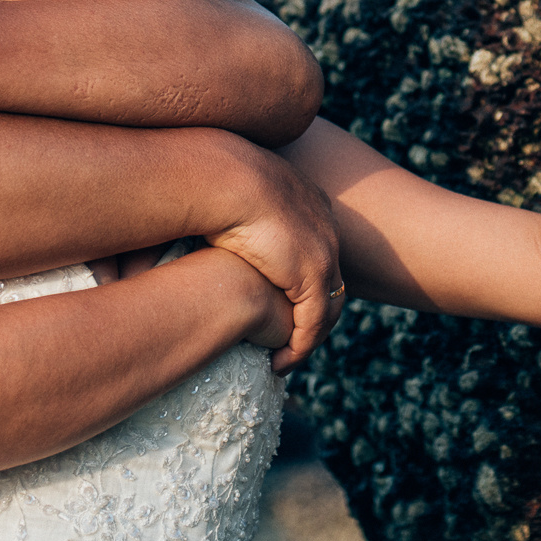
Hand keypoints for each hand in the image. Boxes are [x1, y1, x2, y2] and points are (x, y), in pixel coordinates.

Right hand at [203, 151, 345, 373]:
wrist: (224, 177)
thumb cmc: (210, 184)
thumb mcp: (228, 199)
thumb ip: (229, 217)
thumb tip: (208, 230)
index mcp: (308, 201)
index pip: (318, 249)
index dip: (304, 280)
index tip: (284, 301)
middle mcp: (325, 227)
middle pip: (332, 281)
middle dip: (317, 312)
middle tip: (294, 337)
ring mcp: (323, 252)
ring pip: (328, 308)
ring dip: (309, 337)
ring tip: (286, 357)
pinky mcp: (312, 277)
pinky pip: (313, 325)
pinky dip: (300, 347)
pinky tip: (280, 362)